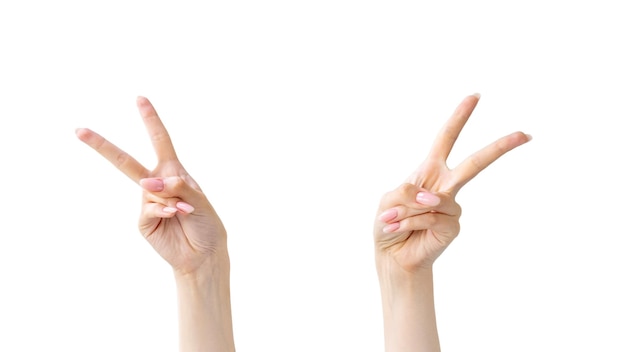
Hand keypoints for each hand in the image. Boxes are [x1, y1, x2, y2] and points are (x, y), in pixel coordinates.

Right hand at [76, 96, 226, 274]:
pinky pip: (150, 206)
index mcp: (173, 171)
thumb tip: (147, 182)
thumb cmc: (207, 224)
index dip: (150, 120)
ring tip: (186, 210)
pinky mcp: (143, 220)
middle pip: (126, 161)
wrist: (205, 254)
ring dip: (171, 197)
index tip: (140, 98)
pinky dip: (165, 209)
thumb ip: (177, 186)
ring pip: (149, 187)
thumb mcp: (200, 199)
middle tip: (79, 130)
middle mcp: (157, 183)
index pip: (160, 141)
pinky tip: (176, 215)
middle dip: (102, 146)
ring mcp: (148, 201)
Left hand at [374, 94, 530, 272]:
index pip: (446, 138)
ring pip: (432, 200)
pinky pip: (430, 217)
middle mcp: (445, 185)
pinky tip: (401, 230)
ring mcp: (451, 207)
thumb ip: (406, 193)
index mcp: (429, 170)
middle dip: (499, 148)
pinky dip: (409, 223)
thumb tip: (432, 198)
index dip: (459, 117)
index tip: (475, 96)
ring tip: (392, 221)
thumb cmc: (389, 224)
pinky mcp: (453, 226)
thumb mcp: (388, 200)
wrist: (391, 254)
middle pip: (475, 163)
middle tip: (524, 134)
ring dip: (405, 212)